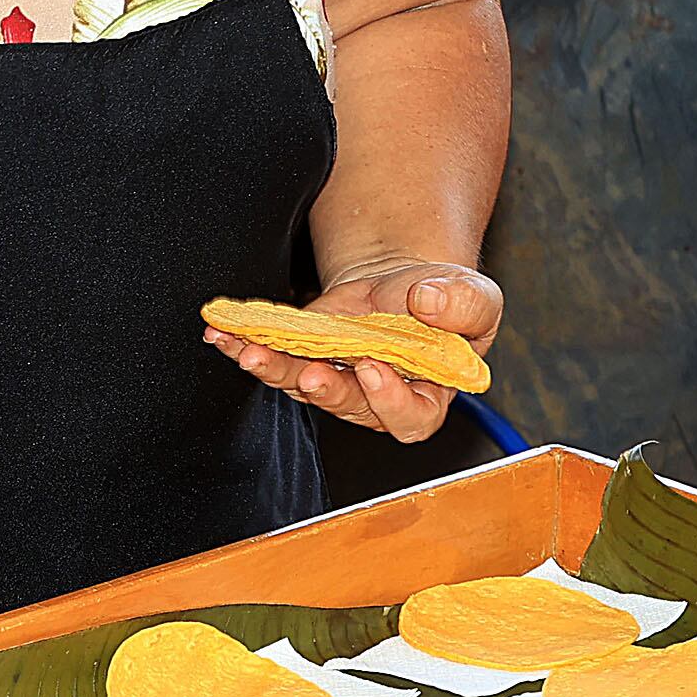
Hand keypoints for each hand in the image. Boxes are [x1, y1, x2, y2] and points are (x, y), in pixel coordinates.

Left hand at [204, 262, 497, 443]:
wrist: (406, 279)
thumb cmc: (448, 300)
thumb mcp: (474, 297)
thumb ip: (463, 305)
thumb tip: (428, 303)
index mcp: (426, 395)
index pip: (410, 417)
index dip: (390, 401)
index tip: (374, 369)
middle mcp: (375, 397)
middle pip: (349, 405)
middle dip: (326, 390)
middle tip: (311, 373)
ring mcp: (336, 378)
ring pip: (302, 384)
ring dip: (274, 369)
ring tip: (248, 352)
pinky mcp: (304, 355)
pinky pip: (275, 355)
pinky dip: (247, 342)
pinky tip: (223, 332)